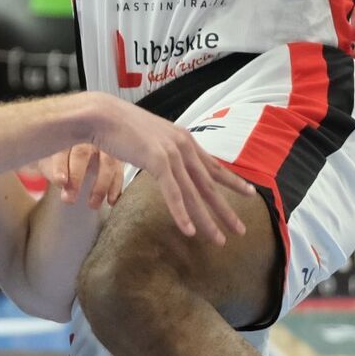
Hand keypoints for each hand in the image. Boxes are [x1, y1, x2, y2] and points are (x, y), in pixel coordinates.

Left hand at [39, 144, 123, 208]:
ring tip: (93, 204)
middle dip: (77, 177)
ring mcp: (104, 146)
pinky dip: (116, 187)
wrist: (75, 149)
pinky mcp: (117, 158)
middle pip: (82, 154)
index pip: (61, 151)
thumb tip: (61, 181)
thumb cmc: (60, 158)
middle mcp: (86, 138)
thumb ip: (54, 172)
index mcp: (65, 138)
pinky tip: (111, 201)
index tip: (60, 181)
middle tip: (69, 199)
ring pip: (106, 163)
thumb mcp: (50, 163)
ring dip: (100, 186)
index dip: (60, 167)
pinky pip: (119, 172)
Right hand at [83, 94, 254, 243]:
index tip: (250, 193)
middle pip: (209, 185)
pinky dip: (182, 213)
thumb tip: (168, 162)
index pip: (214, 165)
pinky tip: (190, 230)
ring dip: (207, 219)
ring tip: (219, 240)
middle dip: (226, 209)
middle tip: (241, 230)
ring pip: (194, 193)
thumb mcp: (152, 138)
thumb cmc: (122, 127)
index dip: (233, 181)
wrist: (103, 115)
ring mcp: (172, 154)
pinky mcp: (157, 160)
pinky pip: (173, 192)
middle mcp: (184, 147)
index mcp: (185, 140)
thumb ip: (165, 151)